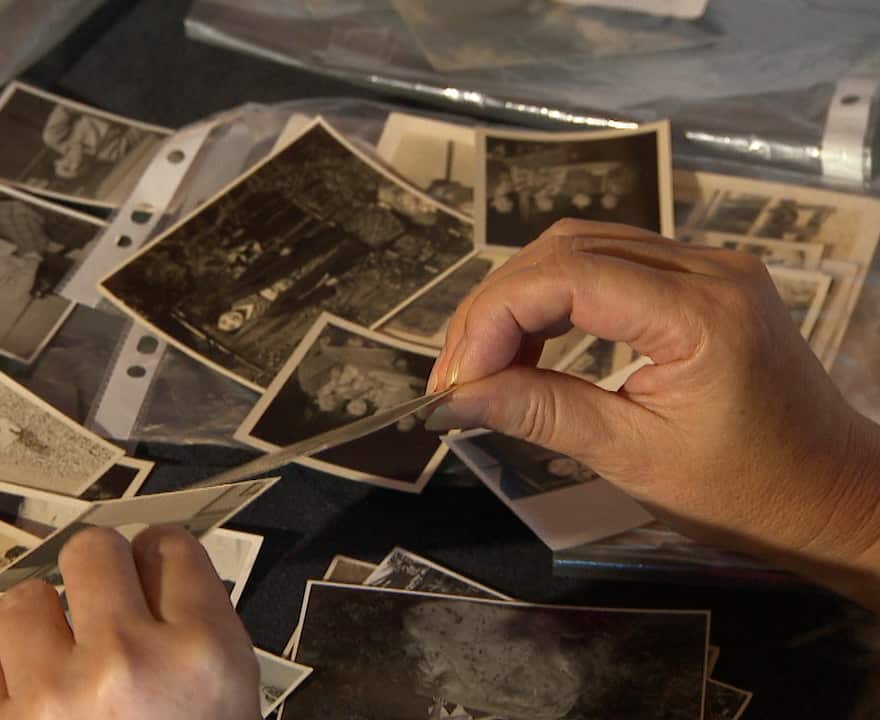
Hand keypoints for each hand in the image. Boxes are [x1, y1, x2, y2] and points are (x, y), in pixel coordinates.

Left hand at [0, 526, 259, 719]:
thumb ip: (192, 635)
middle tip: (102, 607)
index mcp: (202, 659)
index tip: (150, 570)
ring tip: (59, 665)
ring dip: (41, 626)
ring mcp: (52, 699)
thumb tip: (146, 572)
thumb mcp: (223, 706)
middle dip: (98, 574)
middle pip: (94, 551)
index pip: (171, 550)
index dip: (158, 558)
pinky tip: (24, 697)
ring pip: (25, 599)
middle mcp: (128, 664)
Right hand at [424, 219, 879, 606]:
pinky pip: (607, 264)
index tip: (454, 380)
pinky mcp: (700, 278)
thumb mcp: (633, 458)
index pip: (567, 276)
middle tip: (456, 376)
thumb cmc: (744, 492)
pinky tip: (530, 345)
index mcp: (700, 313)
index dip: (493, 318)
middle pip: (565, 250)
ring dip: (518, 299)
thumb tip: (454, 398)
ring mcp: (707, 265)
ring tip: (484, 364)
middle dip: (494, 308)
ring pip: (580, 248)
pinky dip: (554, 299)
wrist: (830, 493)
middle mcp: (707, 268)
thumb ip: (539, 413)